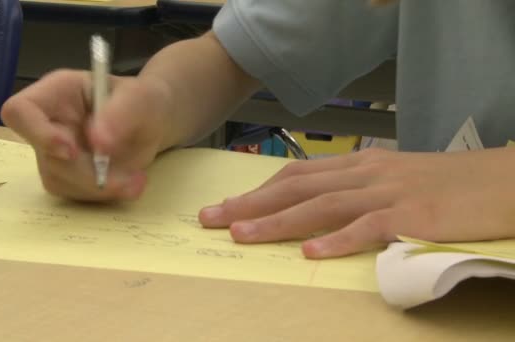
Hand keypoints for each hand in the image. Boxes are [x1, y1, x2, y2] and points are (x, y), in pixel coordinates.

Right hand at [1, 69, 171, 200]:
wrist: (154, 123)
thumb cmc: (144, 101)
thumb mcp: (141, 98)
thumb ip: (121, 113)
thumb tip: (98, 141)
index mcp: (57, 92)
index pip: (21, 111)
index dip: (38, 134)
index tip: (72, 151)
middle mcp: (49, 122)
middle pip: (44, 156)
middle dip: (85, 173)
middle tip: (127, 179)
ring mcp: (55, 152)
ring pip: (58, 180)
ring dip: (98, 188)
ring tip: (135, 180)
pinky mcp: (68, 176)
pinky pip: (74, 194)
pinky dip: (103, 195)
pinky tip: (128, 184)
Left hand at [199, 148, 514, 257]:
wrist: (501, 180)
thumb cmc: (446, 182)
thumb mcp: (393, 178)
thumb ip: (355, 189)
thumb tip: (318, 205)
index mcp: (359, 165)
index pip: (297, 175)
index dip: (259, 190)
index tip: (227, 204)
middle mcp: (366, 173)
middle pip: (298, 188)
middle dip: (251, 203)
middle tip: (213, 219)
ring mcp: (388, 192)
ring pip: (323, 205)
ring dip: (279, 221)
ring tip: (243, 235)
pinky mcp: (413, 213)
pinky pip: (369, 227)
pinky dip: (339, 239)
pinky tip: (312, 251)